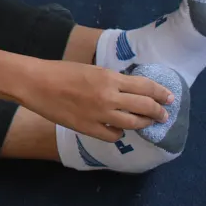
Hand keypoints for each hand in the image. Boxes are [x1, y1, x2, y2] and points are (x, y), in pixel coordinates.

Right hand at [21, 60, 173, 141]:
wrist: (36, 83)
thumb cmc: (60, 71)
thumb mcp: (91, 70)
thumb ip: (111, 80)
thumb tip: (128, 90)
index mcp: (110, 77)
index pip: (146, 87)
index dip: (161, 93)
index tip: (169, 98)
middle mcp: (109, 96)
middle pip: (145, 106)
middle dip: (159, 112)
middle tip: (164, 114)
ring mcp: (99, 114)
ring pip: (133, 123)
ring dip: (144, 123)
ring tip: (147, 123)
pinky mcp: (88, 128)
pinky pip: (114, 135)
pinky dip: (119, 133)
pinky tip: (117, 130)